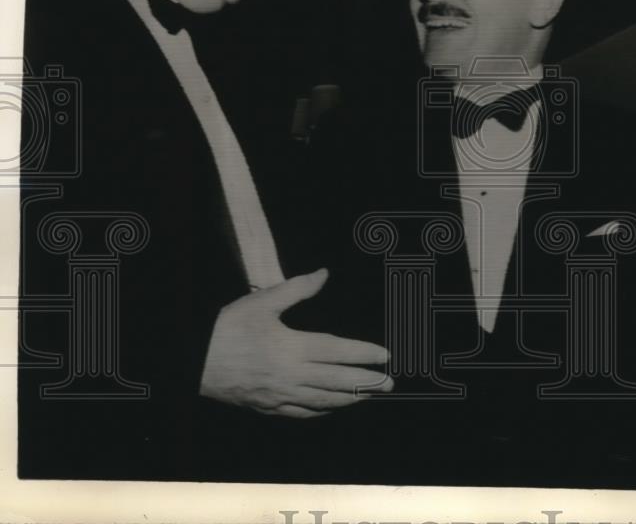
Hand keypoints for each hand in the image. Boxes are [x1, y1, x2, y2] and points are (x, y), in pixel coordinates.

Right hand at [199, 269, 392, 417]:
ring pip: (325, 402)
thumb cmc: (227, 329)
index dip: (365, 354)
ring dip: (350, 399)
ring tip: (370, 396)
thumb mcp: (262, 302)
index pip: (339, 351)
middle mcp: (291, 375)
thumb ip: (297, 289)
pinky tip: (333, 408)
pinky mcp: (269, 407)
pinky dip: (323, 411)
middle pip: (339, 381)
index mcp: (292, 347)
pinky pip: (303, 414)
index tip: (385, 355)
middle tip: (390, 383)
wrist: (193, 361)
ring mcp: (281, 395)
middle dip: (367, 382)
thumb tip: (324, 274)